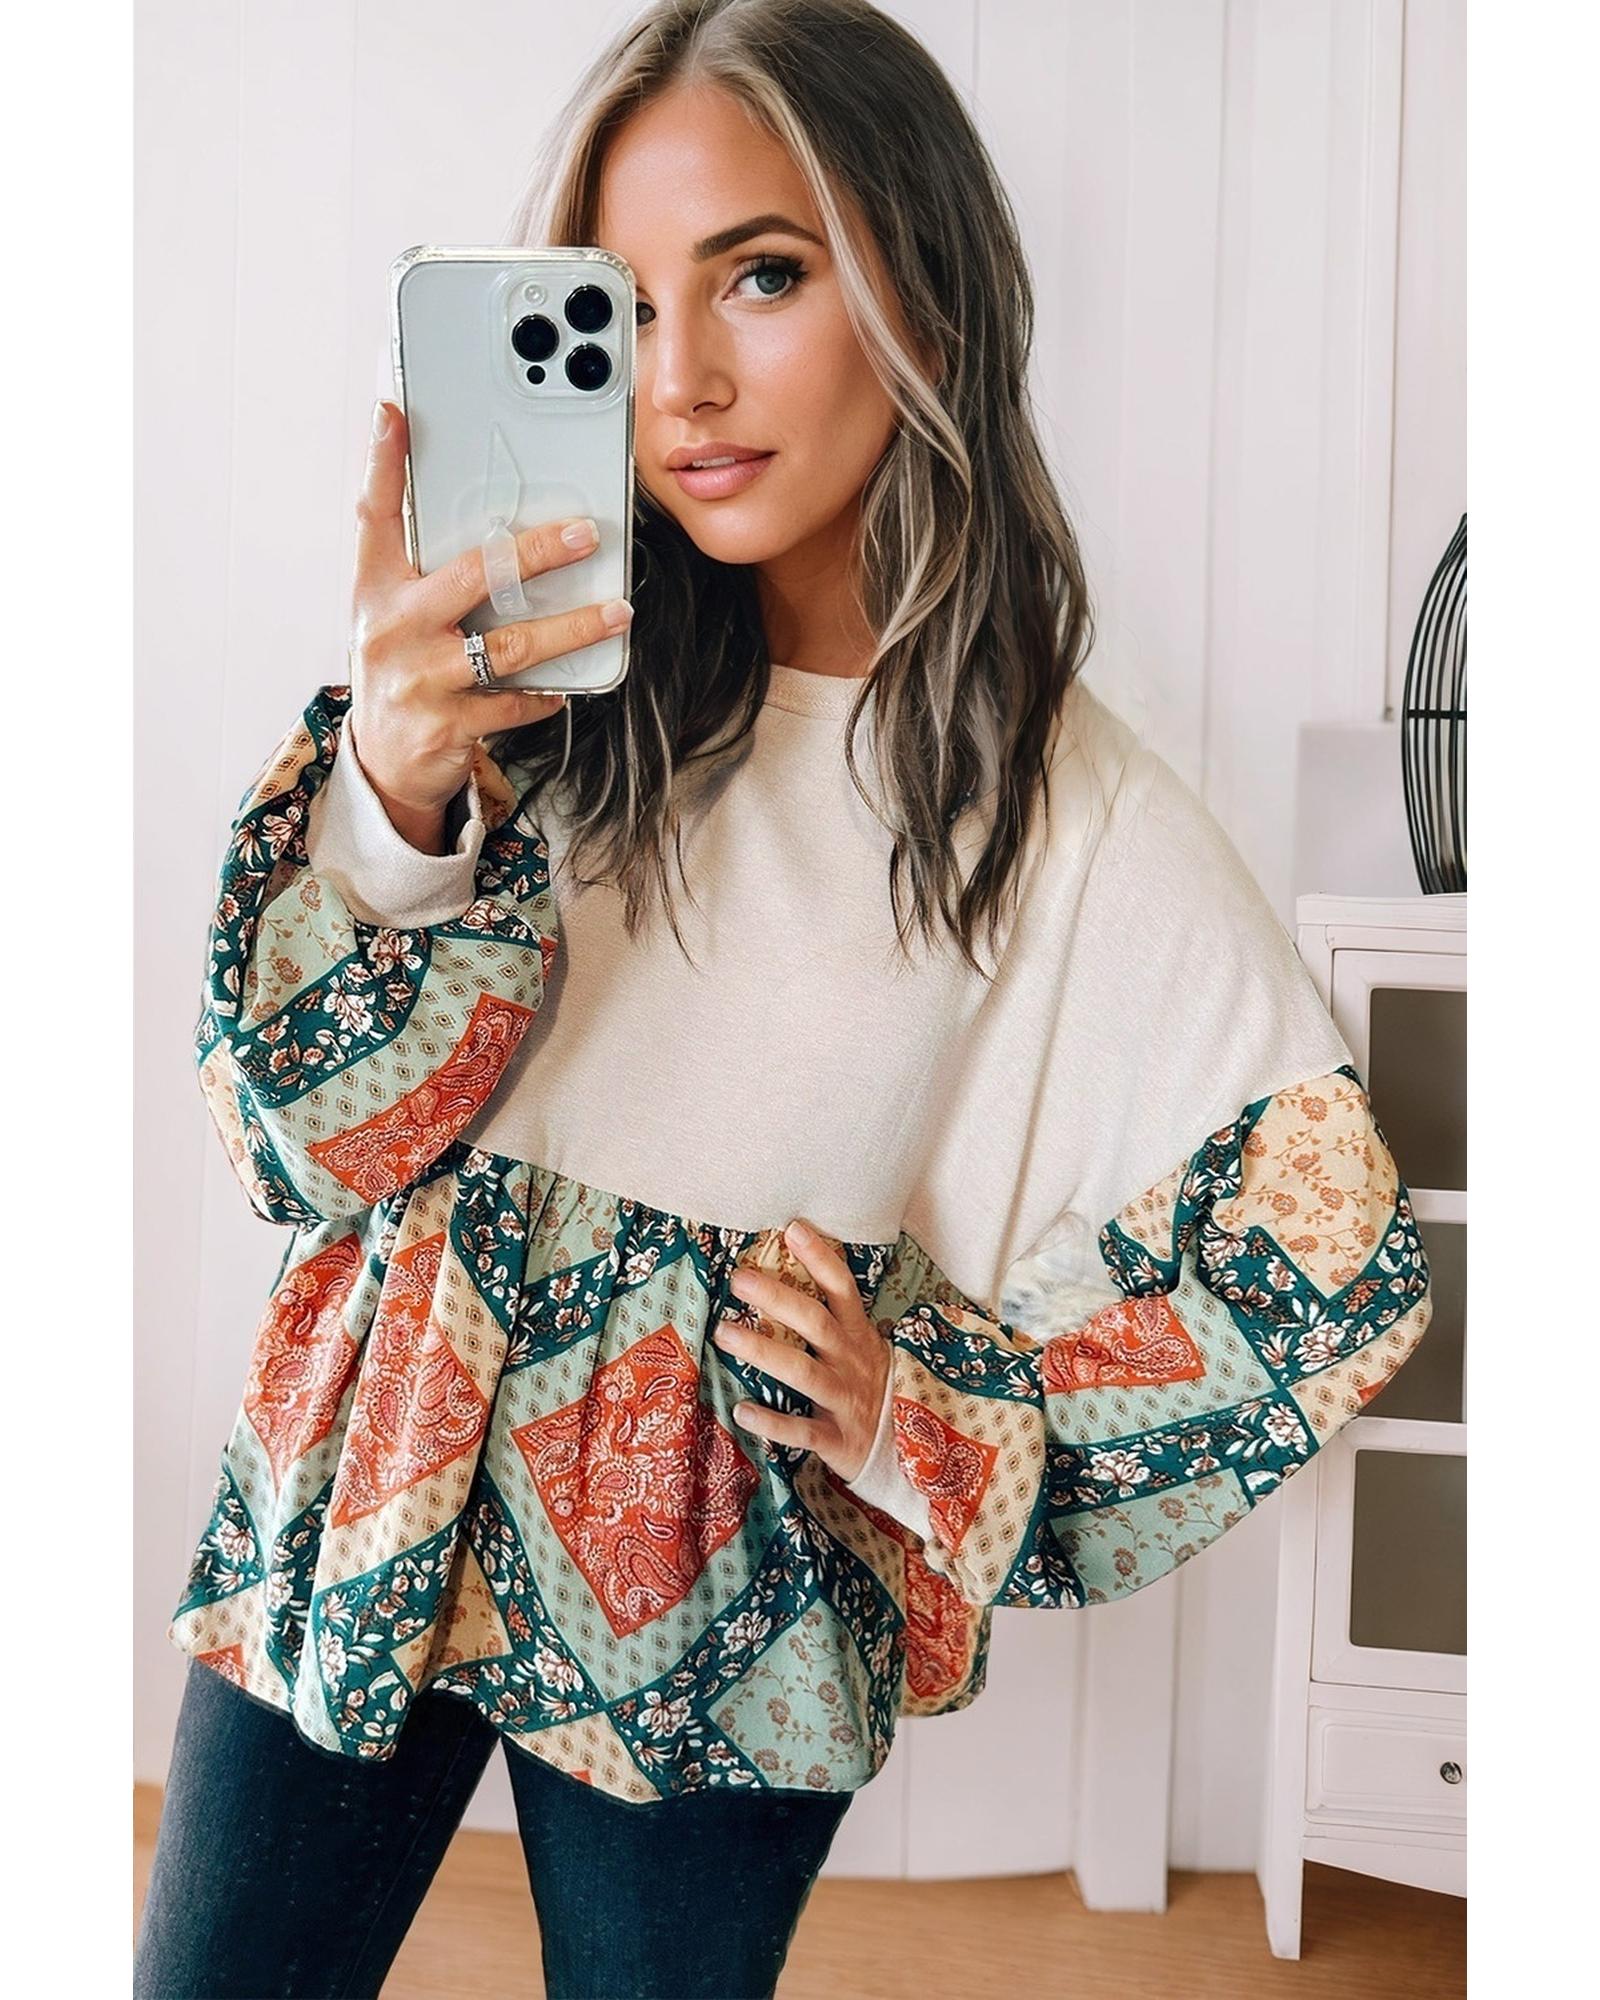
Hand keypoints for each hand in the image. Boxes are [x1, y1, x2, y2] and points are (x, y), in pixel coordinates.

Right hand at [347, 397, 635, 828]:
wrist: (383, 763)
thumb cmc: (404, 670)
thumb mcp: (397, 614)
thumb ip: (430, 571)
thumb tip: (497, 527)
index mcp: (378, 588)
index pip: (375, 514)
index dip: (383, 462)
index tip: (395, 413)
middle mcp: (393, 627)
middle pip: (473, 574)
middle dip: (538, 551)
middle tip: (587, 535)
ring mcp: (420, 678)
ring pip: (511, 645)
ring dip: (572, 628)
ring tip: (616, 613)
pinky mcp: (446, 725)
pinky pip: (514, 703)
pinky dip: (547, 693)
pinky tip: (567, 685)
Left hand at [713, 1218, 891, 1482]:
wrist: (909, 1447)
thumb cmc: (869, 1386)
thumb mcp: (862, 1345)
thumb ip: (834, 1316)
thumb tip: (794, 1270)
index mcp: (857, 1334)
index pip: (842, 1288)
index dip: (820, 1258)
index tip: (793, 1229)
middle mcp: (851, 1361)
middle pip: (816, 1323)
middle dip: (778, 1299)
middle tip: (739, 1279)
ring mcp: (845, 1400)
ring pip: (804, 1373)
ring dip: (763, 1351)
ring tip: (723, 1333)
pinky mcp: (838, 1440)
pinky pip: (803, 1431)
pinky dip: (773, 1423)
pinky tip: (741, 1411)